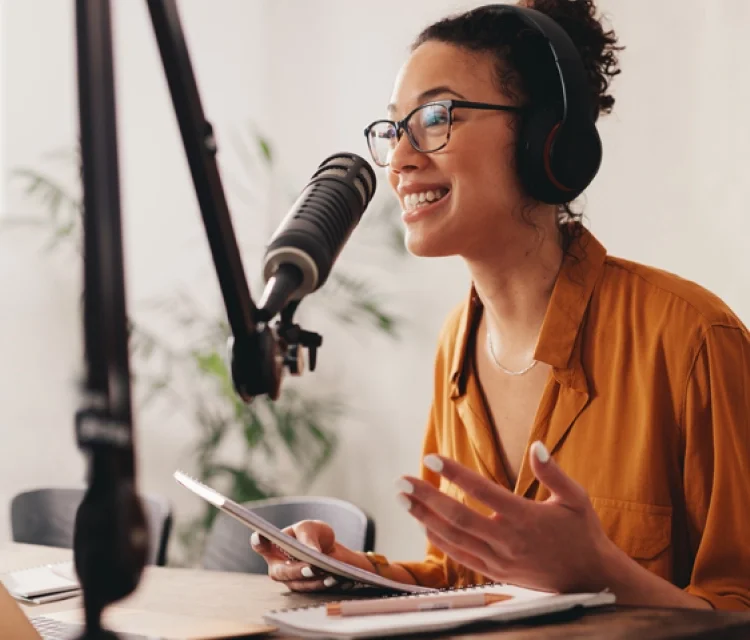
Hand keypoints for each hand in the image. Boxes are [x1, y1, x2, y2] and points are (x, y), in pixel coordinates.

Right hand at [250, 520, 373, 591]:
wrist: (331, 550)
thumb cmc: (315, 535)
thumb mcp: (311, 528)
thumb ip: (308, 537)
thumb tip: (312, 552)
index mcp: (274, 545)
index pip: (260, 544)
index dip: (258, 542)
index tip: (261, 537)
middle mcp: (277, 565)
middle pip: (280, 571)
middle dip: (296, 570)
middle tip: (312, 567)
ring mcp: (289, 580)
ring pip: (297, 584)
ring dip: (314, 580)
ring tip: (330, 574)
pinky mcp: (303, 589)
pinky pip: (311, 590)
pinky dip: (324, 585)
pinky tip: (336, 579)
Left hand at [397, 441, 616, 593]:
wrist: (591, 579)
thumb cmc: (582, 533)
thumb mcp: (576, 498)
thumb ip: (553, 472)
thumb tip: (537, 445)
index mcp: (525, 517)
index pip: (482, 491)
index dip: (454, 473)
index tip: (432, 457)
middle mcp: (507, 540)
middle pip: (457, 516)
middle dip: (426, 497)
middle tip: (402, 481)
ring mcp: (498, 560)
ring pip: (453, 538)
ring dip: (424, 517)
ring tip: (403, 499)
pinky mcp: (495, 573)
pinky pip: (460, 556)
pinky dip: (438, 540)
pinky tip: (423, 524)